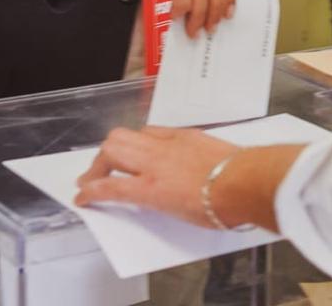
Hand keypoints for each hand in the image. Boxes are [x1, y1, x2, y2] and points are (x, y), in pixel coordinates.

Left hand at [75, 127, 303, 232]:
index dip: (136, 144)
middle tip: (101, 167)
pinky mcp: (149, 188)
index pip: (151, 133)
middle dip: (108, 152)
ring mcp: (154, 164)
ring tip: (89, 183)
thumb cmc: (247, 174)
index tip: (132, 152)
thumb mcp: (226, 157)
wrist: (245, 181)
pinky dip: (93, 192)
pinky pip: (112, 186)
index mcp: (185, 137)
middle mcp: (165, 145)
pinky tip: (84, 199)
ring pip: (112, 151)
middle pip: (124, 137)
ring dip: (97, 167)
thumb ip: (212, 160)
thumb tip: (216, 174)